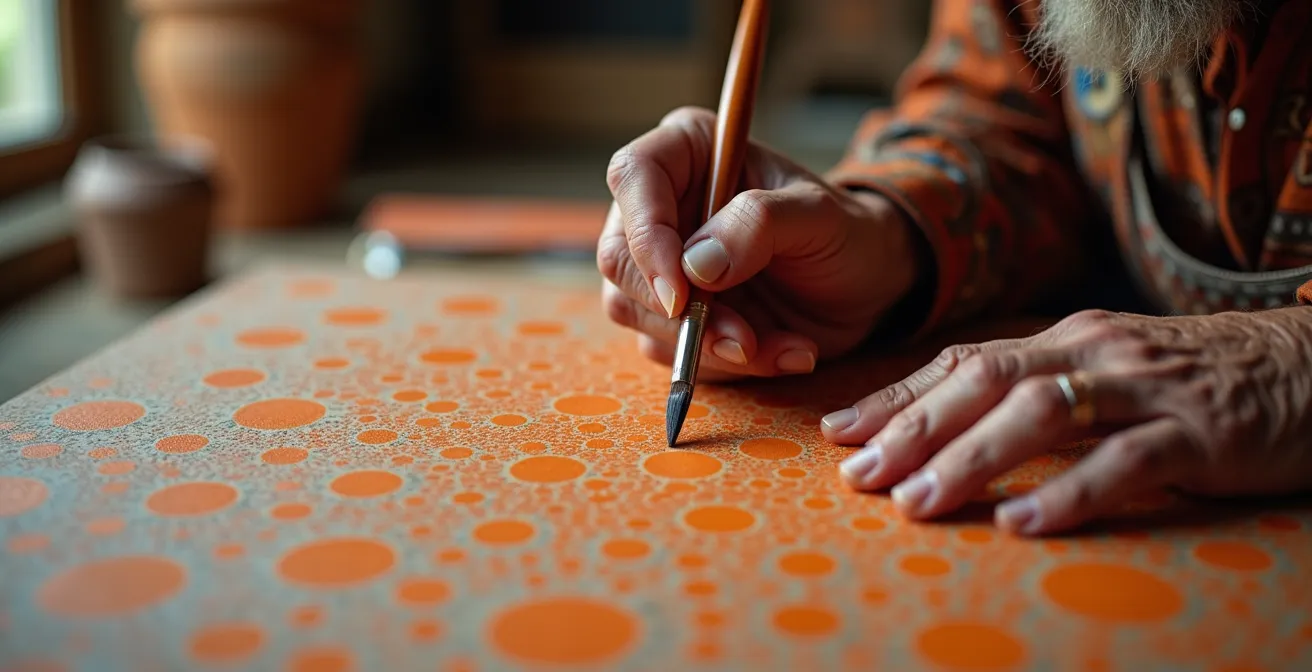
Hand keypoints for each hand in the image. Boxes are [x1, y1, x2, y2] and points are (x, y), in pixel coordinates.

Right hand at [599, 107, 919, 380]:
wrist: (866, 286)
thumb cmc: (845, 232)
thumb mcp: (818, 215)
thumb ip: (760, 224)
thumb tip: (694, 265)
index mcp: (688, 152)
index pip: (633, 175)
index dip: (646, 235)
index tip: (681, 293)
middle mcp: (661, 205)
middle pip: (619, 257)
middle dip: (677, 311)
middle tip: (741, 340)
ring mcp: (660, 265)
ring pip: (635, 311)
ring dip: (704, 345)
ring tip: (778, 346)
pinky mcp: (671, 316)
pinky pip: (669, 350)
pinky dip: (724, 364)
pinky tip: (782, 352)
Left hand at [824, 308, 1311, 535]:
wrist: (1311, 365)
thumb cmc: (1193, 381)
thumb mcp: (1107, 373)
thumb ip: (1038, 390)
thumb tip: (948, 426)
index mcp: (1066, 338)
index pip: (963, 361)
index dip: (897, 396)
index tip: (838, 431)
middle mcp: (1094, 351)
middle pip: (986, 382)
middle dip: (913, 428)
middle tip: (859, 474)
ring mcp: (1147, 388)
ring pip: (1041, 414)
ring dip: (970, 459)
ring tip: (916, 502)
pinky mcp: (1199, 432)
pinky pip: (1125, 461)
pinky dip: (1069, 491)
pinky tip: (1022, 522)